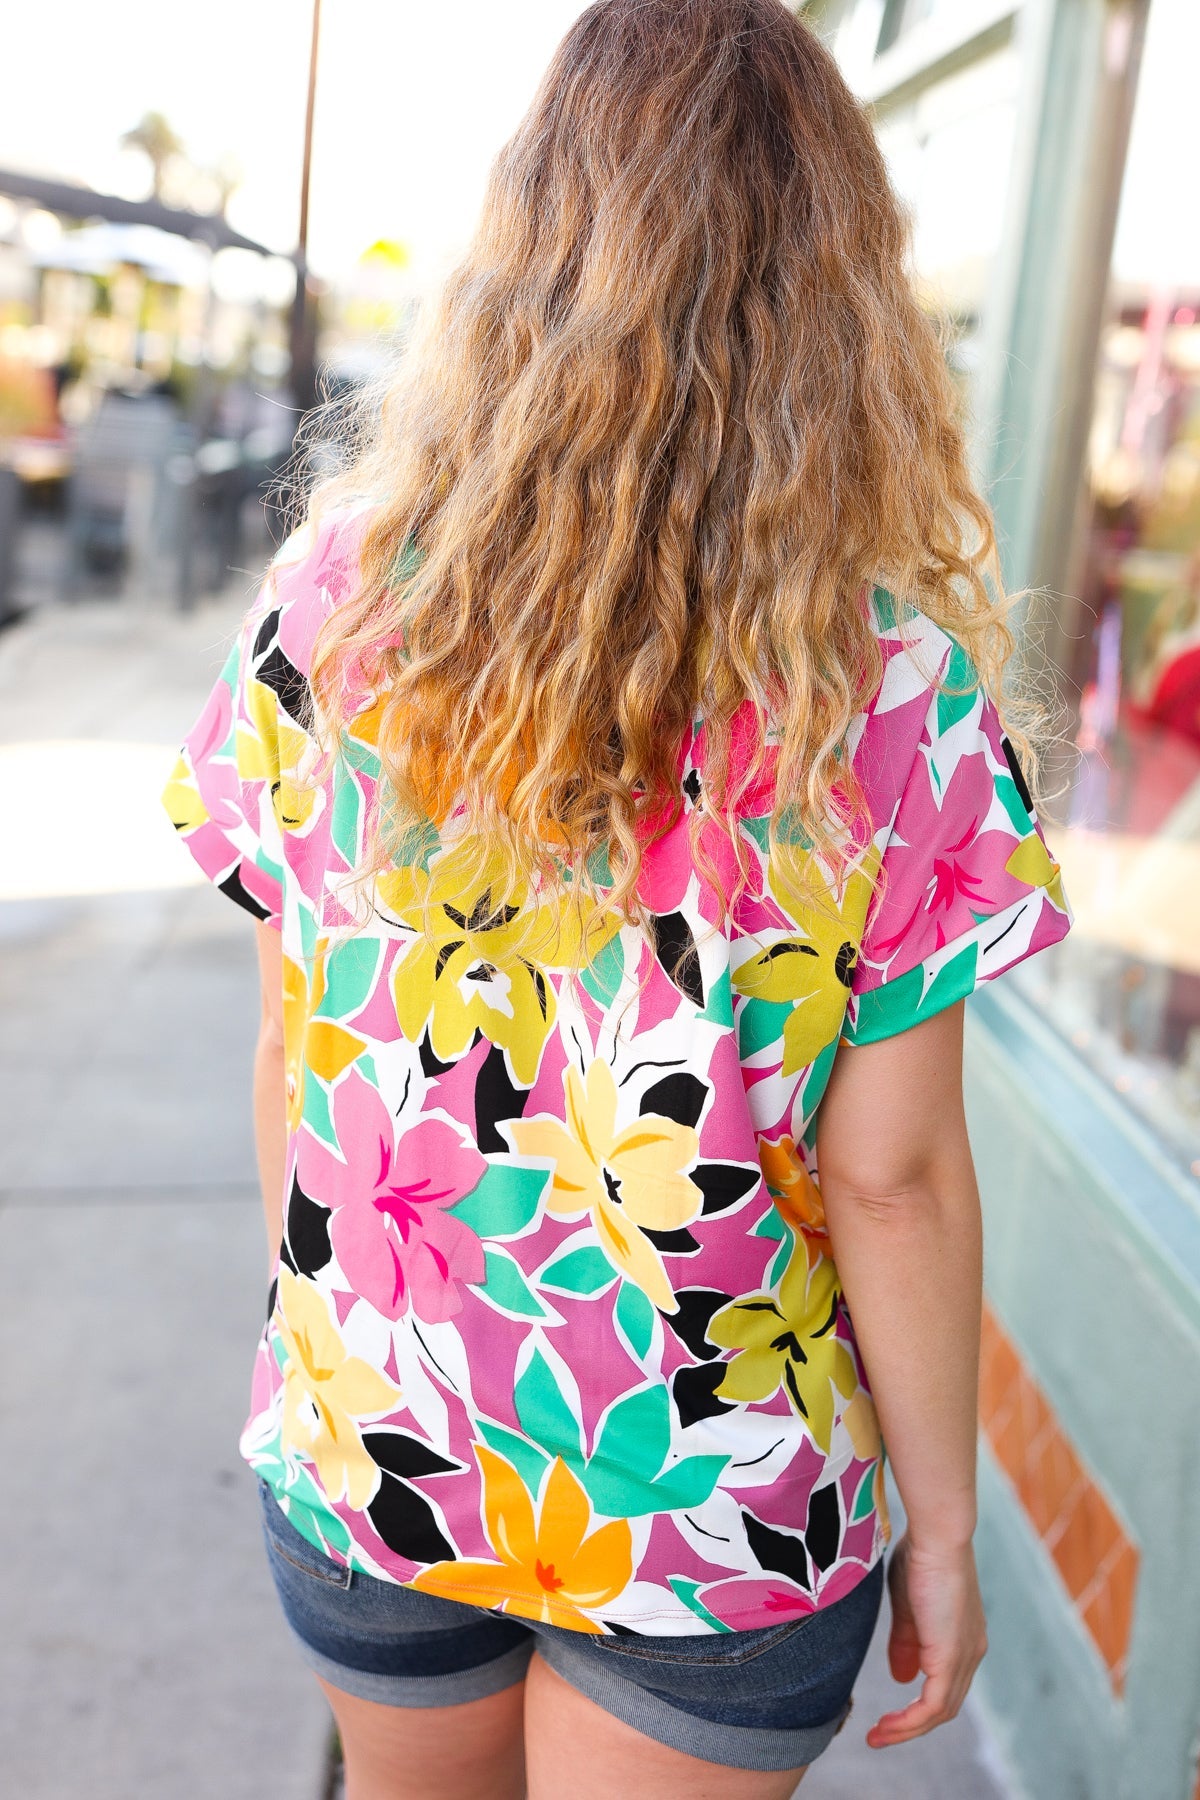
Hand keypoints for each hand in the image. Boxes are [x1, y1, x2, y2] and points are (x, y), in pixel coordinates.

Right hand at [866, 1532, 987, 1748]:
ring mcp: (964, 1657)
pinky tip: (887, 1725)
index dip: (919, 1704)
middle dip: (911, 1725)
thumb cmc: (920, 1555)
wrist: (936, 1535)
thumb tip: (902, 1678)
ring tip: (877, 1736)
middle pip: (945, 1706)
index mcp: (963, 1638)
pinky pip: (932, 1707)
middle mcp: (971, 1652)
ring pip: (940, 1712)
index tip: (889, 1713)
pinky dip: (909, 1722)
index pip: (945, 1684)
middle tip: (879, 1733)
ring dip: (907, 1729)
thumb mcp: (908, 1604)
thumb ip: (906, 1641)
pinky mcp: (951, 1659)